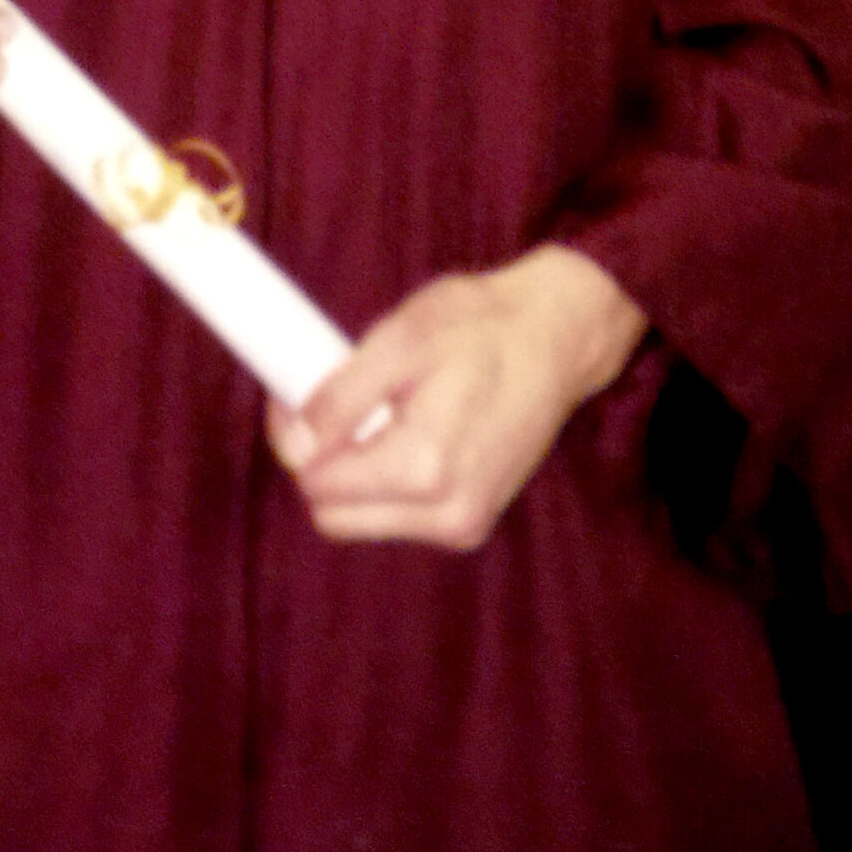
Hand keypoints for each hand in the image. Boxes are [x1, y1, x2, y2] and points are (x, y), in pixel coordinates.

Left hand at [267, 244, 647, 550]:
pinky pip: (401, 516)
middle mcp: (447, 515)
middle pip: (334, 515)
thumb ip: (341, 398)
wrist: (557, 336)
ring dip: (357, 472)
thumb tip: (295, 447)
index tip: (299, 391)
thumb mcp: (400, 340)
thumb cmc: (482, 325)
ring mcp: (465, 525)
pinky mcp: (474, 522)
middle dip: (324, 461)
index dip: (295, 434)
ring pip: (365, 520)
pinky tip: (414, 429)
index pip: (315, 484)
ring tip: (387, 411)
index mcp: (424, 469)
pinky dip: (390, 480)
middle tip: (341, 402)